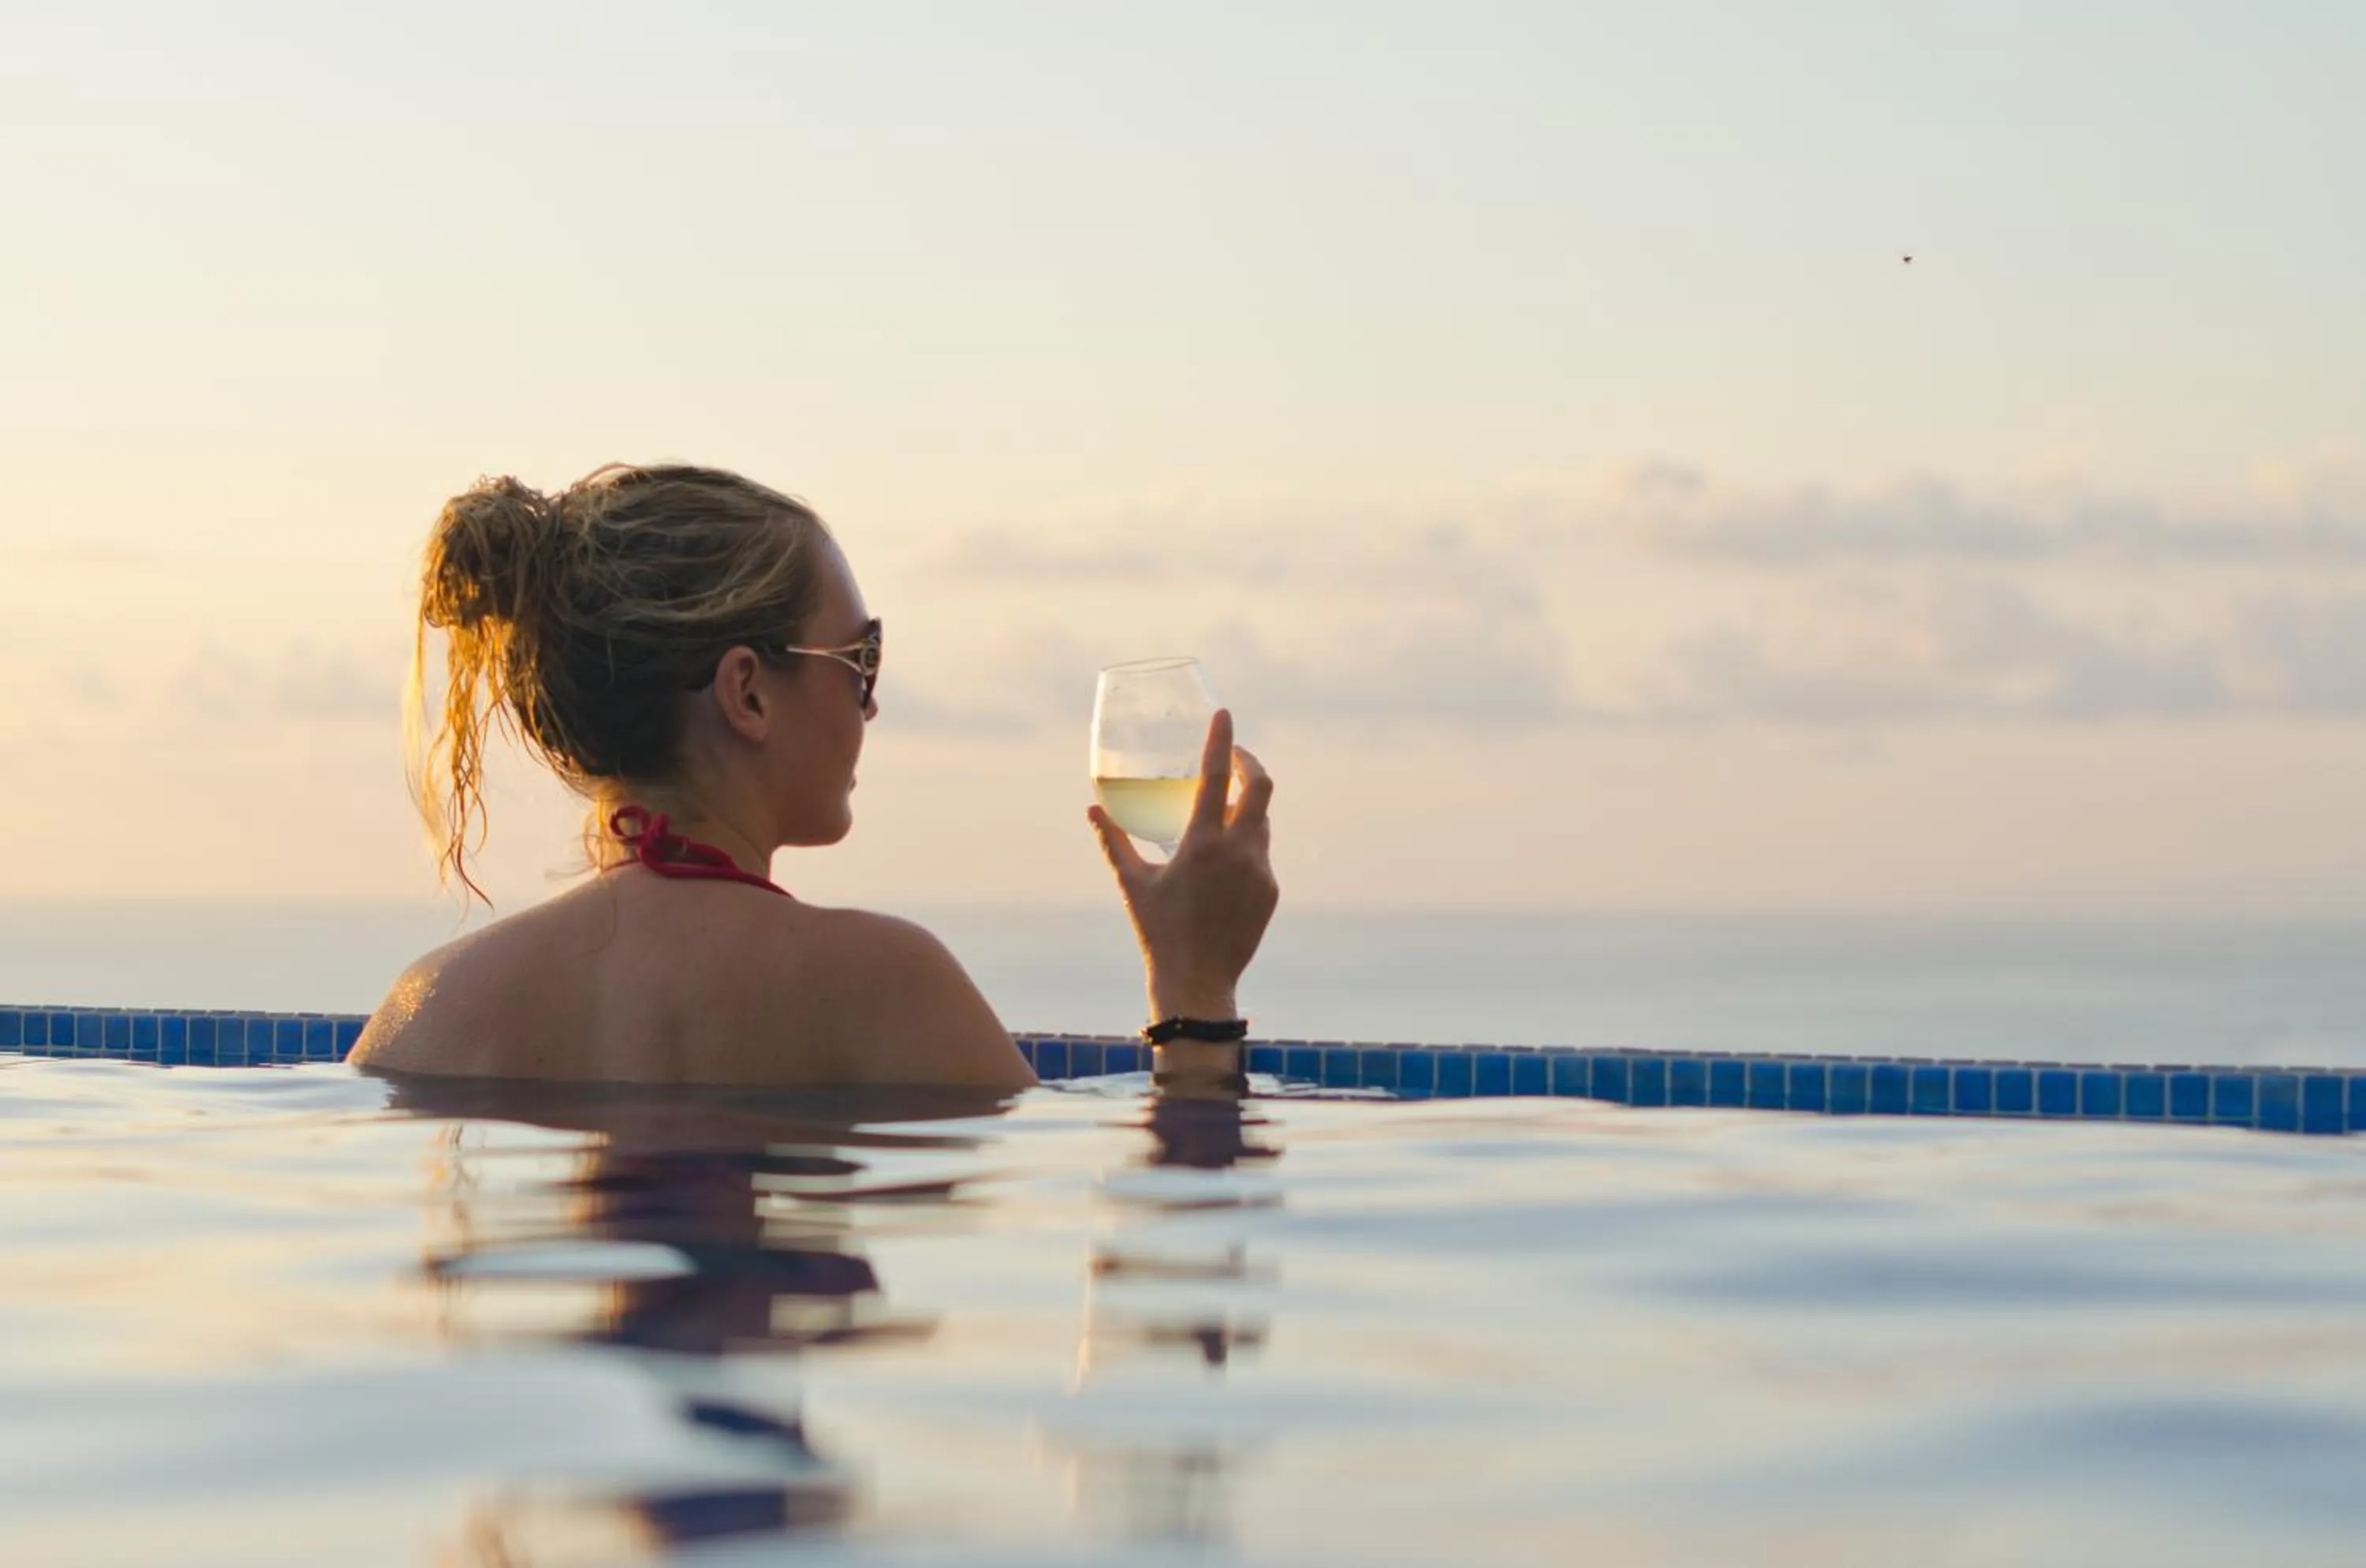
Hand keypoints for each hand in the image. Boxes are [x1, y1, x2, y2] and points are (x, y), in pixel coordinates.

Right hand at [1088, 708, 1278, 1020]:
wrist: (1198, 982)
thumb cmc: (1158, 932)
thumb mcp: (1131, 883)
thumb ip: (1112, 841)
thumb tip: (1092, 808)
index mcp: (1203, 844)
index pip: (1216, 777)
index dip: (1221, 740)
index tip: (1224, 714)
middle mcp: (1239, 852)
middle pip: (1260, 787)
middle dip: (1248, 762)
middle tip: (1233, 754)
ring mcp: (1260, 871)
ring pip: (1261, 821)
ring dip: (1245, 806)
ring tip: (1220, 807)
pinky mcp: (1270, 890)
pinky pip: (1261, 853)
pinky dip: (1244, 844)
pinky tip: (1223, 860)